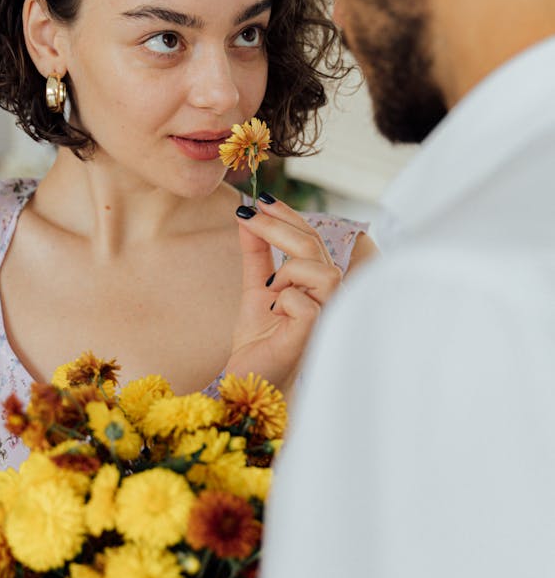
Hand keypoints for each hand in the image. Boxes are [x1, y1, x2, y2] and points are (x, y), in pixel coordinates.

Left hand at [227, 194, 342, 392]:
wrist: (250, 379)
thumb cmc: (261, 340)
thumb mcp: (255, 287)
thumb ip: (257, 254)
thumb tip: (248, 214)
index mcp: (318, 282)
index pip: (311, 238)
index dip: (288, 216)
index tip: (261, 199)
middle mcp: (329, 295)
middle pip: (313, 245)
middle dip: (277, 226)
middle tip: (249, 215)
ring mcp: (327, 313)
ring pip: (316, 268)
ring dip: (286, 270)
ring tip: (271, 291)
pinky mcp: (315, 331)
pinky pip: (300, 299)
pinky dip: (281, 300)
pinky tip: (275, 315)